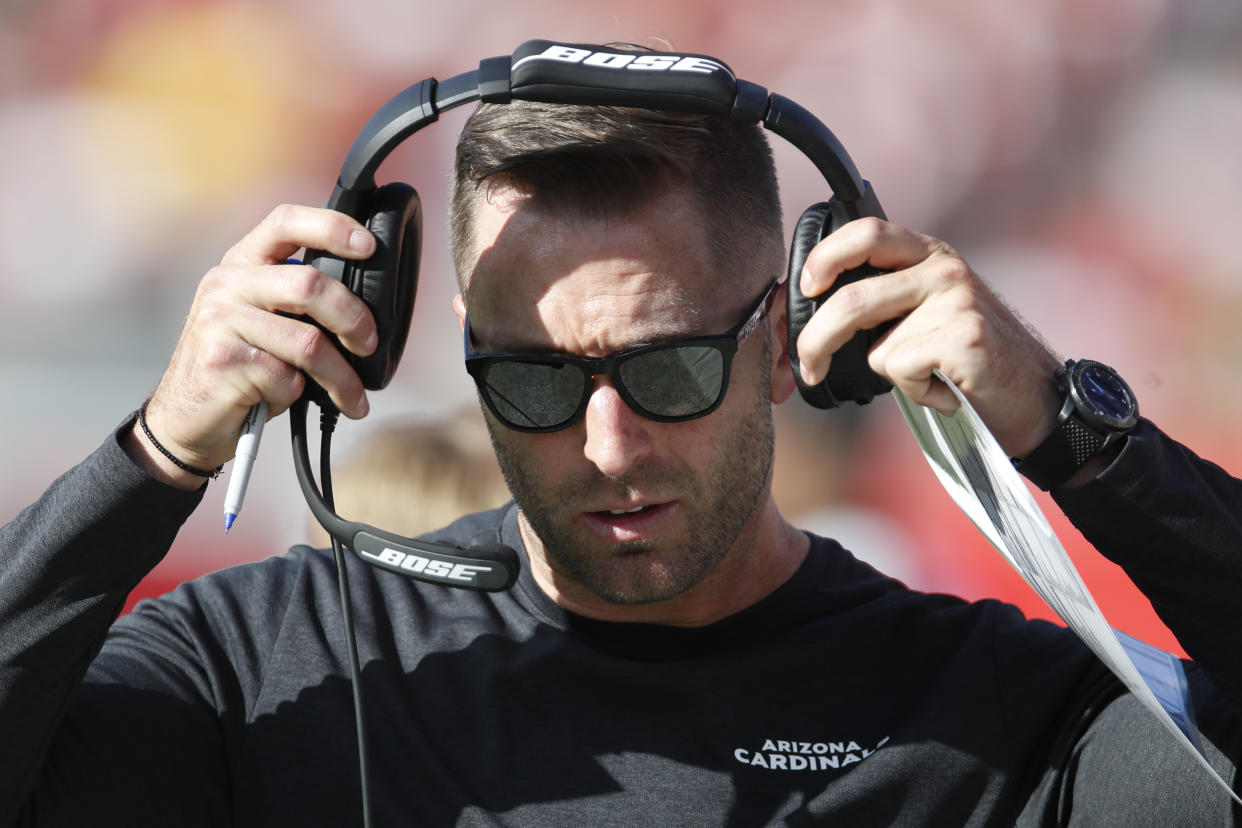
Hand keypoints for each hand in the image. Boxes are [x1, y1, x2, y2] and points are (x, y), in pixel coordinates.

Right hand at [129, 205, 378, 487]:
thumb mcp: (264, 319)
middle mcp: (227, 282)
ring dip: (341, 376)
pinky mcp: (222, 360)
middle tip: (368, 343)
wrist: (185, 416)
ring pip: (308, 342)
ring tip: (351, 395)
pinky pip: (287, 377)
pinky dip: (298, 395)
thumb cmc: (241, 366)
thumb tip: (368, 306)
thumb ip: (299, 301)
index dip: (333, 228)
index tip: (369, 247)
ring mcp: (219, 320)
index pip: (287, 222)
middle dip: (353, 319)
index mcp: (243, 262)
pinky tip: (286, 400)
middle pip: (310, 285)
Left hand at [793, 217, 1061, 458]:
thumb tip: (813, 310)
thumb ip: (884, 300)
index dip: (825, 257)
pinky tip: (946, 388)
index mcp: (930, 254)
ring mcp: (957, 300)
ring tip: (926, 376)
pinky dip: (916, 392)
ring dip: (891, 374)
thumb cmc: (967, 362)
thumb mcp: (928, 312)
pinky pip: (902, 370)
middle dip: (815, 340)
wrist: (1035, 398)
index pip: (866, 232)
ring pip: (876, 346)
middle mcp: (944, 268)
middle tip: (808, 366)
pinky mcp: (965, 337)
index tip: (804, 287)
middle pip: (852, 298)